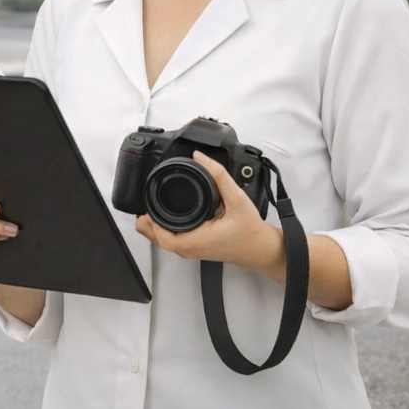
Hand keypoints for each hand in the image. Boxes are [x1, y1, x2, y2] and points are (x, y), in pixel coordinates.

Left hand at [134, 152, 283, 275]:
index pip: (164, 238)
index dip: (152, 224)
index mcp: (199, 240)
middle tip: (146, 202)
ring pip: (163, 242)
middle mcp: (192, 248)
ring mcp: (192, 250)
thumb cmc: (251, 231)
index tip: (149, 208)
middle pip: (158, 240)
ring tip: (150, 208)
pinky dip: (163, 230)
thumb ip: (219, 176)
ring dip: (154, 227)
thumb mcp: (238, 199)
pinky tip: (162, 217)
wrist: (262, 249)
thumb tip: (201, 158)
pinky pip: (172, 242)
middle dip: (148, 222)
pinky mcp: (195, 248)